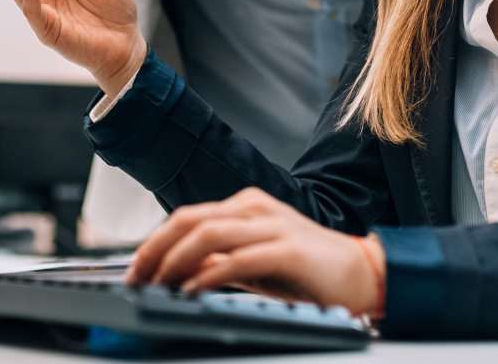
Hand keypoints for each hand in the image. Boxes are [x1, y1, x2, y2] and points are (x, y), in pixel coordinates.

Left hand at [125, 188, 385, 316]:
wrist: (362, 274)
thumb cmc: (308, 272)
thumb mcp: (253, 266)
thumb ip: (219, 264)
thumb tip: (179, 273)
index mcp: (245, 207)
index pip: (186, 218)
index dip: (155, 244)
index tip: (135, 271)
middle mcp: (254, 208)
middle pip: (189, 219)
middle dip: (155, 249)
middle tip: (135, 278)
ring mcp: (271, 225)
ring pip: (208, 233)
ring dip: (175, 261)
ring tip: (159, 285)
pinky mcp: (287, 249)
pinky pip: (238, 258)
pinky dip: (210, 275)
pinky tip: (193, 292)